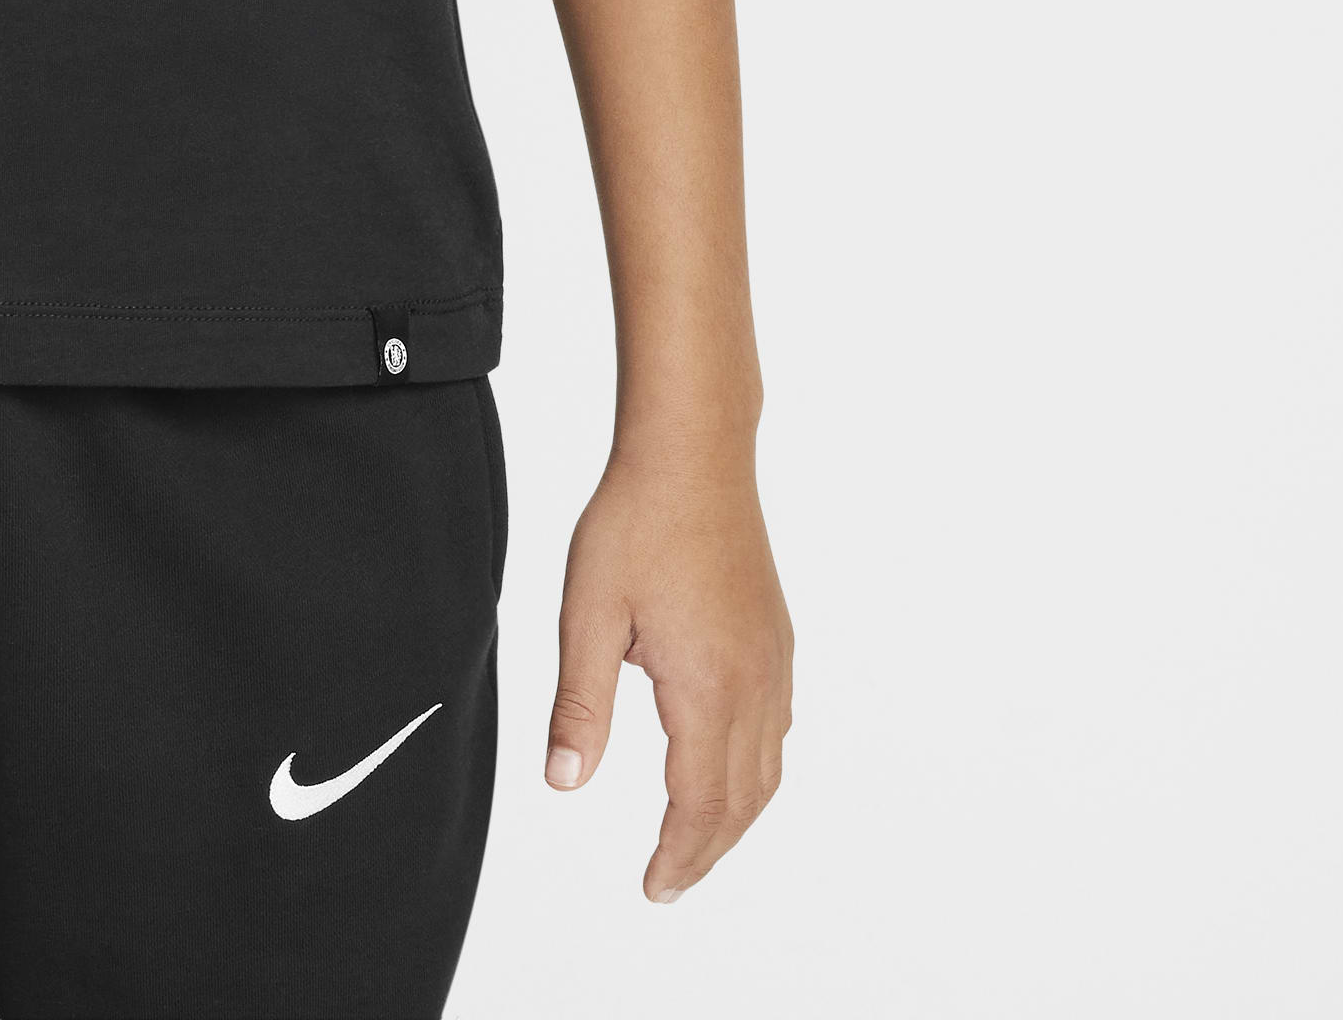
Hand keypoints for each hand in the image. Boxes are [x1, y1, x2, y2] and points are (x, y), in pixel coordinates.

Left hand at [543, 443, 791, 902]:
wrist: (693, 453)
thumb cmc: (637, 521)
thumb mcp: (588, 614)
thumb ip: (579, 706)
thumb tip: (564, 782)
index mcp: (707, 689)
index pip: (698, 805)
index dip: (677, 857)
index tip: (654, 889)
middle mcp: (754, 685)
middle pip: (742, 801)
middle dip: (706, 850)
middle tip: (669, 880)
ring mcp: (773, 660)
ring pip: (768, 769)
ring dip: (735, 815)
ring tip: (695, 839)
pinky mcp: (776, 637)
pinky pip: (778, 727)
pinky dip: (755, 768)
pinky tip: (728, 763)